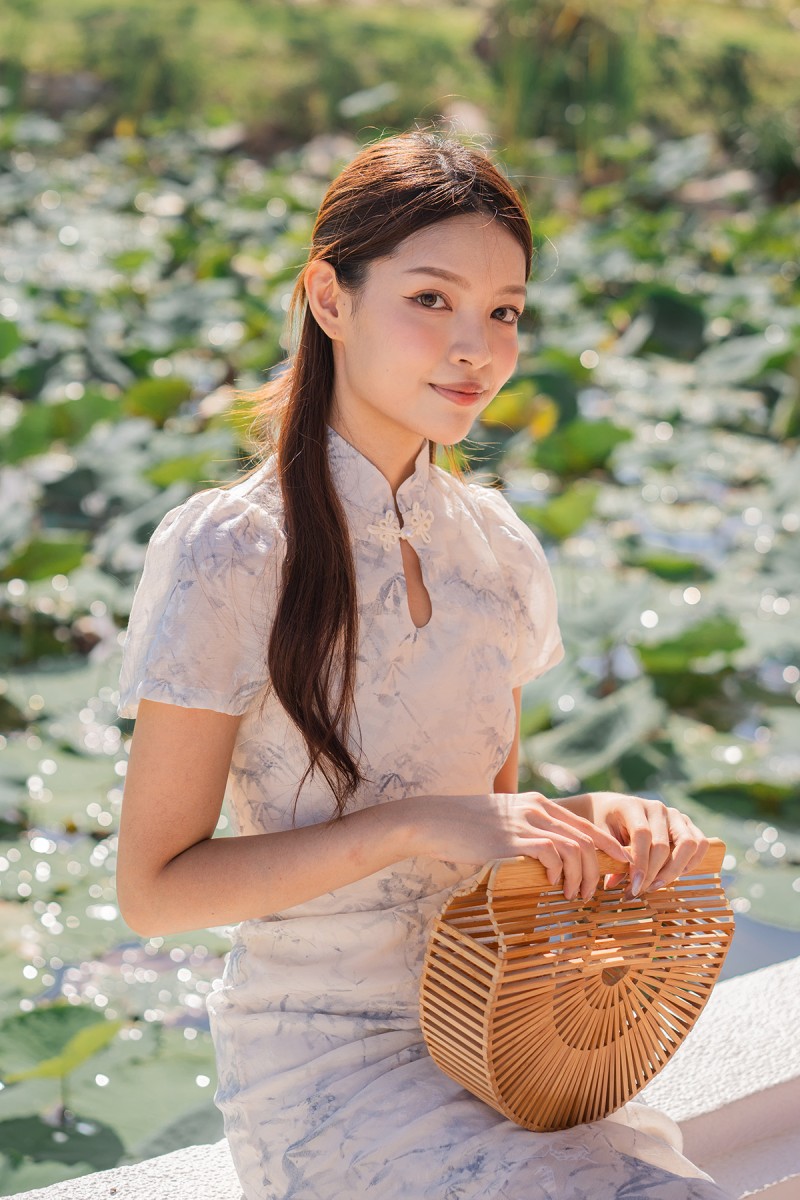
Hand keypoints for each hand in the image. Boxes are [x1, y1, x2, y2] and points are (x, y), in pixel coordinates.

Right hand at [409, 792, 632, 901]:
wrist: (434, 820)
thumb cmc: (464, 827)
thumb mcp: (502, 821)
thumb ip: (525, 831)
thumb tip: (544, 859)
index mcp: (537, 803)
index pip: (584, 824)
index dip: (606, 847)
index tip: (618, 866)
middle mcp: (537, 809)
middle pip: (586, 838)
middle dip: (598, 869)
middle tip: (593, 892)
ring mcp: (525, 823)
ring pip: (575, 848)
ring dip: (581, 876)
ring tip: (575, 895)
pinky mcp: (513, 839)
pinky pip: (552, 854)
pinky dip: (558, 872)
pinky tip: (552, 885)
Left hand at [565, 791, 710, 898]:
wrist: (613, 808)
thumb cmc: (605, 824)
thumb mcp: (601, 837)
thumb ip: (609, 857)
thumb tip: (614, 884)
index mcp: (632, 805)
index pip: (642, 835)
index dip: (640, 864)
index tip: (634, 887)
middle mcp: (656, 808)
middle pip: (664, 845)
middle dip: (654, 874)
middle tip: (641, 891)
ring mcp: (674, 815)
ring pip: (688, 844)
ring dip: (675, 871)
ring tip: (656, 885)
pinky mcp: (687, 824)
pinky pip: (700, 843)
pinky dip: (691, 863)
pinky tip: (674, 874)